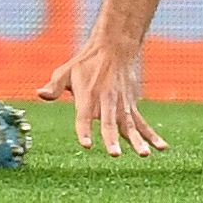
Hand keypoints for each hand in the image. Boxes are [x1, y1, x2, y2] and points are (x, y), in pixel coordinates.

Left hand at [40, 34, 166, 157]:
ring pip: (129, 125)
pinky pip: (142, 123)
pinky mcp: (131, 106)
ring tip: (144, 155)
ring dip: (137, 140)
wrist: (114, 48)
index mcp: (87, 96)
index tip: (86, 144)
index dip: (84, 130)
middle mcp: (105, 102)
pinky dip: (152, 135)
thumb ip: (54, 86)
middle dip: (111, 139)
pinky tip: (162, 148)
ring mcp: (121, 105)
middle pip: (108, 123)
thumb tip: (39, 94)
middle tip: (115, 154)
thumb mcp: (65, 71)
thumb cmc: (85, 63)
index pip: (84, 117)